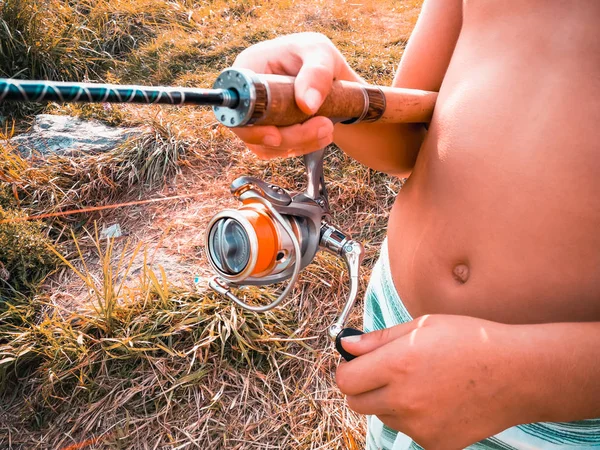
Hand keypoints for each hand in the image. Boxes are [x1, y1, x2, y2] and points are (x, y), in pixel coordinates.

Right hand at [231, 32, 361, 158]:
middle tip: (324, 127)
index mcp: (248, 69)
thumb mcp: (321, 54)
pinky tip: (321, 135)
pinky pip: (278, 149)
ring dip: (299, 144)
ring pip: (266, 145)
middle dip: (288, 138)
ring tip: (328, 128)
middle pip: (251, 131)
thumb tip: (307, 105)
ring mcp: (256, 116)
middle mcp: (247, 95)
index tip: (276, 136)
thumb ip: (317, 73)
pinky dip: (301, 147)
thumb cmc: (318, 55)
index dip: (250, 125)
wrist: (330, 74)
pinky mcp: (269, 130)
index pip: (236, 104)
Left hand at [336, 315, 533, 449]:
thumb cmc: (470, 341)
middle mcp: (404, 399)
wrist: (516, 374)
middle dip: (362, 387)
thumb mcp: (422, 325)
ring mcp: (420, 426)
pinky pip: (408, 430)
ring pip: (382, 416)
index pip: (345, 380)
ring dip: (389, 402)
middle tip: (385, 372)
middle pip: (356, 403)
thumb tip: (346, 344)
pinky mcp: (435, 443)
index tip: (357, 363)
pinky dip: (413, 418)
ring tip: (420, 383)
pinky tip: (437, 400)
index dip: (348, 370)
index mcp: (397, 365)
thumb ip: (378, 339)